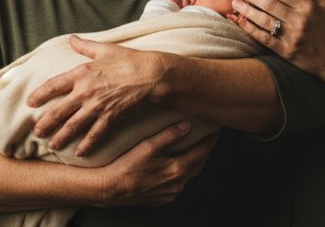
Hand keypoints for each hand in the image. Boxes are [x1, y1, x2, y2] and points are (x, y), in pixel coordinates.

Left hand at [27, 36, 165, 155]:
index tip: (30, 103)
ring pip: (73, 126)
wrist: (151, 74)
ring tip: (52, 145)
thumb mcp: (105, 49)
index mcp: (82, 73)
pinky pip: (95, 134)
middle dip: (45, 123)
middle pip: (58, 110)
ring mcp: (97, 106)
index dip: (39, 95)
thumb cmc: (129, 59)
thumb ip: (85, 46)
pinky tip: (79, 153)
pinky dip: (86, 145)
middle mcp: (85, 91)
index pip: (53, 85)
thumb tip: (72, 38)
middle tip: (36, 132)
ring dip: (61, 137)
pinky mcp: (110, 117)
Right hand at [97, 122, 217, 206]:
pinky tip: (174, 166)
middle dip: (203, 152)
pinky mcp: (162, 198)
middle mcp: (177, 183)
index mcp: (177, 169)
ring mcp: (170, 193)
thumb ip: (169, 135)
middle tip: (207, 141)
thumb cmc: (126, 166)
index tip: (215, 134)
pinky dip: (180, 174)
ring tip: (192, 151)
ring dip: (192, 163)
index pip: (201, 153)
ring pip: (188, 176)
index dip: (209, 142)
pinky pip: (177, 184)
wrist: (110, 189)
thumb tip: (187, 126)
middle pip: (198, 165)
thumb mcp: (147, 146)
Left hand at [230, 0, 324, 78]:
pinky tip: (240, 21)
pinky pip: (264, 38)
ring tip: (234, 2)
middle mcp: (300, 20)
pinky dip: (251, 29)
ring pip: (264, 20)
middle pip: (269, 3)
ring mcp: (292, 37)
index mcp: (308, 7)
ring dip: (247, 10)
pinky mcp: (286, 51)